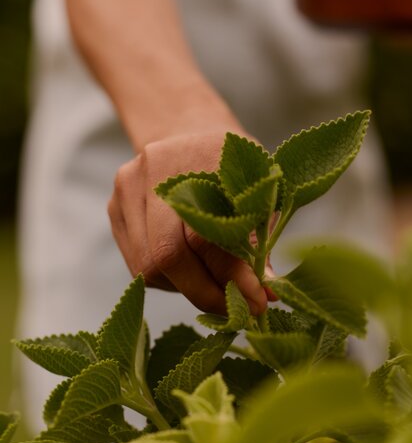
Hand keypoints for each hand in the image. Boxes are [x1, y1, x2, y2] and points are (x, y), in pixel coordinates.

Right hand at [108, 131, 271, 314]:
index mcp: (196, 157)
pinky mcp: (113, 207)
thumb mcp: (260, 189)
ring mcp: (125, 189)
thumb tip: (267, 293)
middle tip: (237, 311)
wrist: (187, 131)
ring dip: (186, 288)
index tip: (258, 303)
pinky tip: (190, 269)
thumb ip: (261, 237)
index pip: (207, 234)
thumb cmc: (232, 163)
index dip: (232, 277)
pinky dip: (168, 279)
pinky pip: (137, 263)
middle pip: (166, 256)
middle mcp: (151, 171)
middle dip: (205, 293)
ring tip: (216, 285)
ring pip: (148, 266)